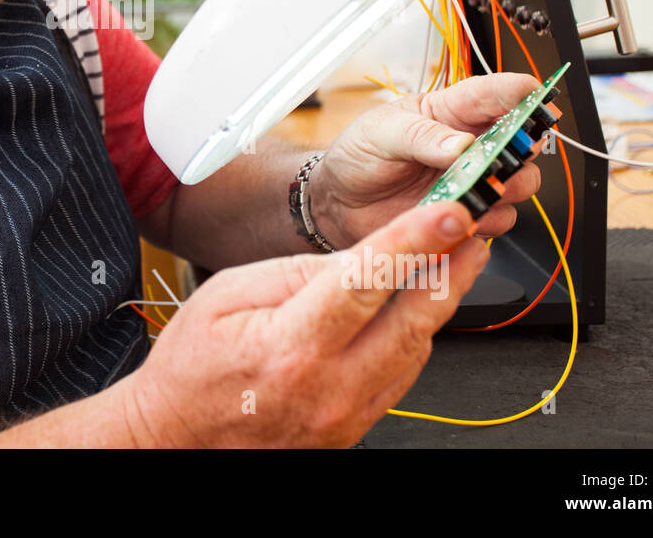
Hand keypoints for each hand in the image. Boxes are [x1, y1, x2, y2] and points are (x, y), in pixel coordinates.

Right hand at [121, 201, 487, 447]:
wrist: (178, 437)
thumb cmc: (191, 368)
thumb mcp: (224, 296)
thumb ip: (292, 272)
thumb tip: (354, 257)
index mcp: (291, 347)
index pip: (366, 283)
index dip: (413, 242)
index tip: (449, 215)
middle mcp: (327, 387)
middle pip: (411, 321)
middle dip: (451, 269)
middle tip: (473, 231)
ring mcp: (345, 414)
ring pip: (415, 350)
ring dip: (441, 302)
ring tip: (456, 260)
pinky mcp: (354, 427)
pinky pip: (401, 376)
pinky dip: (416, 336)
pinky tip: (419, 307)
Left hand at [310, 73, 543, 247]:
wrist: (338, 202)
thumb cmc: (358, 155)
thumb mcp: (381, 133)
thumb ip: (421, 135)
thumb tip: (462, 143)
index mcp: (449, 112)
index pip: (492, 93)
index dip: (519, 91)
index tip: (535, 93)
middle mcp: (469, 145)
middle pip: (522, 142)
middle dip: (523, 148)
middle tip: (503, 155)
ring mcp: (470, 181)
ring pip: (519, 184)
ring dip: (508, 187)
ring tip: (480, 189)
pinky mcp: (464, 214)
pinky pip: (497, 220)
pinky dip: (487, 220)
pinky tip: (463, 215)